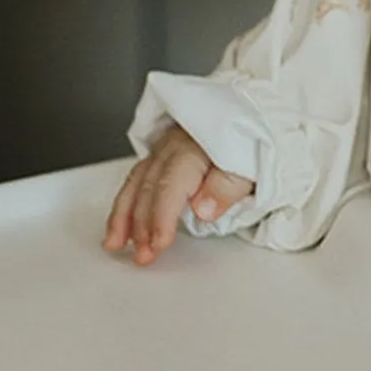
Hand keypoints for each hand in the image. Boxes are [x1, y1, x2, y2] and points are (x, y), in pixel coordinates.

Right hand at [103, 125, 254, 265]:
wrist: (255, 114)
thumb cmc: (255, 141)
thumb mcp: (254, 165)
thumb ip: (228, 186)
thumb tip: (202, 210)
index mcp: (194, 149)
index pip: (170, 186)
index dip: (162, 218)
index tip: (159, 244)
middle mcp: (173, 146)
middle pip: (149, 187)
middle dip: (142, 224)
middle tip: (143, 256)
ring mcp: (164, 148)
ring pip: (136, 182)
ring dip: (125, 216)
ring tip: (115, 244)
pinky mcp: (162, 153)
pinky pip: (137, 178)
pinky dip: (126, 202)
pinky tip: (121, 221)